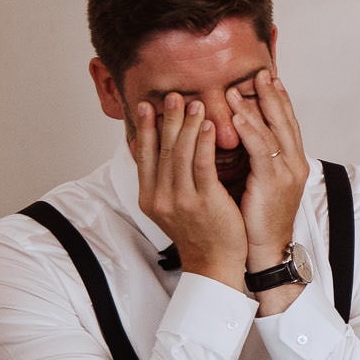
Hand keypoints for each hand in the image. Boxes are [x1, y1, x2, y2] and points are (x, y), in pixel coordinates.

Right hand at [135, 95, 247, 285]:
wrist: (215, 263)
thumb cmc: (200, 232)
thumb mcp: (172, 206)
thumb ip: (163, 180)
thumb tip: (153, 150)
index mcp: (150, 196)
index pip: (144, 155)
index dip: (146, 128)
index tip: (145, 105)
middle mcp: (161, 197)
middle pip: (162, 149)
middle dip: (167, 119)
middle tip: (173, 95)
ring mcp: (181, 199)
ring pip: (180, 154)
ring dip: (187, 125)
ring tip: (194, 103)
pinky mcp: (204, 202)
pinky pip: (202, 165)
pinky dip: (203, 142)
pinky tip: (209, 125)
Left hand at [227, 70, 310, 267]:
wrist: (266, 249)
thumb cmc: (258, 219)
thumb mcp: (260, 182)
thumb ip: (255, 159)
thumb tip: (239, 137)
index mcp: (293, 163)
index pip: (287, 124)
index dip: (279, 101)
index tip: (269, 80)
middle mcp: (295, 163)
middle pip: (285, 121)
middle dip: (272, 96)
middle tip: (261, 73)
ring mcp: (287, 172)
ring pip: (272, 131)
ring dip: (254, 108)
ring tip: (237, 90)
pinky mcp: (274, 182)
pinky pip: (261, 150)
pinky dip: (249, 130)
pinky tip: (236, 117)